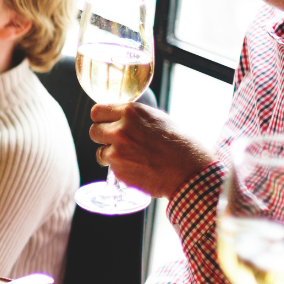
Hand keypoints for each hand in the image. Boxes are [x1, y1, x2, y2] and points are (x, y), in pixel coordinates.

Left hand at [88, 102, 213, 199]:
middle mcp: (120, 130)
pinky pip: (111, 167)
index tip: (106, 123)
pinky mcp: (118, 170)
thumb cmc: (180, 145)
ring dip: (111, 154)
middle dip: (103, 137)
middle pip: (93, 131)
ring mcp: (117, 151)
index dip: (102, 119)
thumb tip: (116, 116)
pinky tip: (139, 168)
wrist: (190, 172)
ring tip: (133, 157)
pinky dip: (120, 168)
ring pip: (100, 151)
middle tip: (117, 142)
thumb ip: (134, 117)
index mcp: (131, 112)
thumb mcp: (158, 119)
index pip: (97, 111)